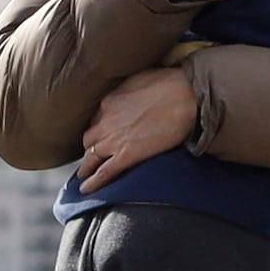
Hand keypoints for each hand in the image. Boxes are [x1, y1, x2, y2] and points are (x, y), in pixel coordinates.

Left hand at [69, 64, 195, 193]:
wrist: (185, 96)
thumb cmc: (171, 84)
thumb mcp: (140, 80)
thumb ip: (129, 92)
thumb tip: (131, 96)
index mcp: (109, 101)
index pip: (96, 120)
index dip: (97, 129)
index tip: (100, 135)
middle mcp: (105, 120)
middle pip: (90, 139)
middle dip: (90, 148)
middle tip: (91, 156)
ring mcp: (114, 139)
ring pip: (92, 157)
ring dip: (87, 167)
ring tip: (83, 176)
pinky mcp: (126, 155)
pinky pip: (104, 172)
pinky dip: (93, 182)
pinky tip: (86, 190)